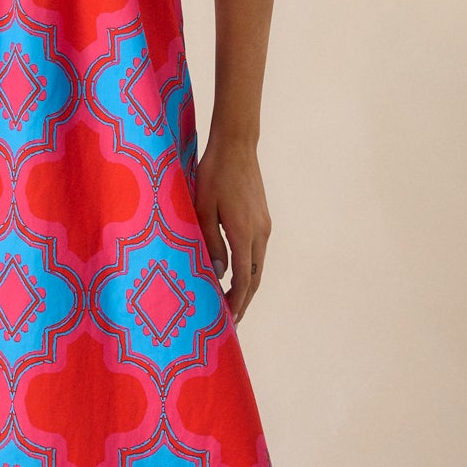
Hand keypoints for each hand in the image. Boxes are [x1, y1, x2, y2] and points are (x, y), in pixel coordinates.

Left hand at [193, 135, 270, 321]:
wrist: (236, 146)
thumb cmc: (213, 174)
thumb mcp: (202, 209)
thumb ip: (209, 242)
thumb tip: (218, 272)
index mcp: (244, 233)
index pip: (244, 278)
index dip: (237, 301)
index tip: (229, 318)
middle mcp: (260, 232)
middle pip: (255, 276)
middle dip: (244, 300)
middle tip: (232, 320)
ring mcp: (264, 225)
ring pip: (258, 264)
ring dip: (247, 285)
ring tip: (232, 301)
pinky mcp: (262, 218)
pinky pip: (257, 251)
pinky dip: (249, 268)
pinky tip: (236, 273)